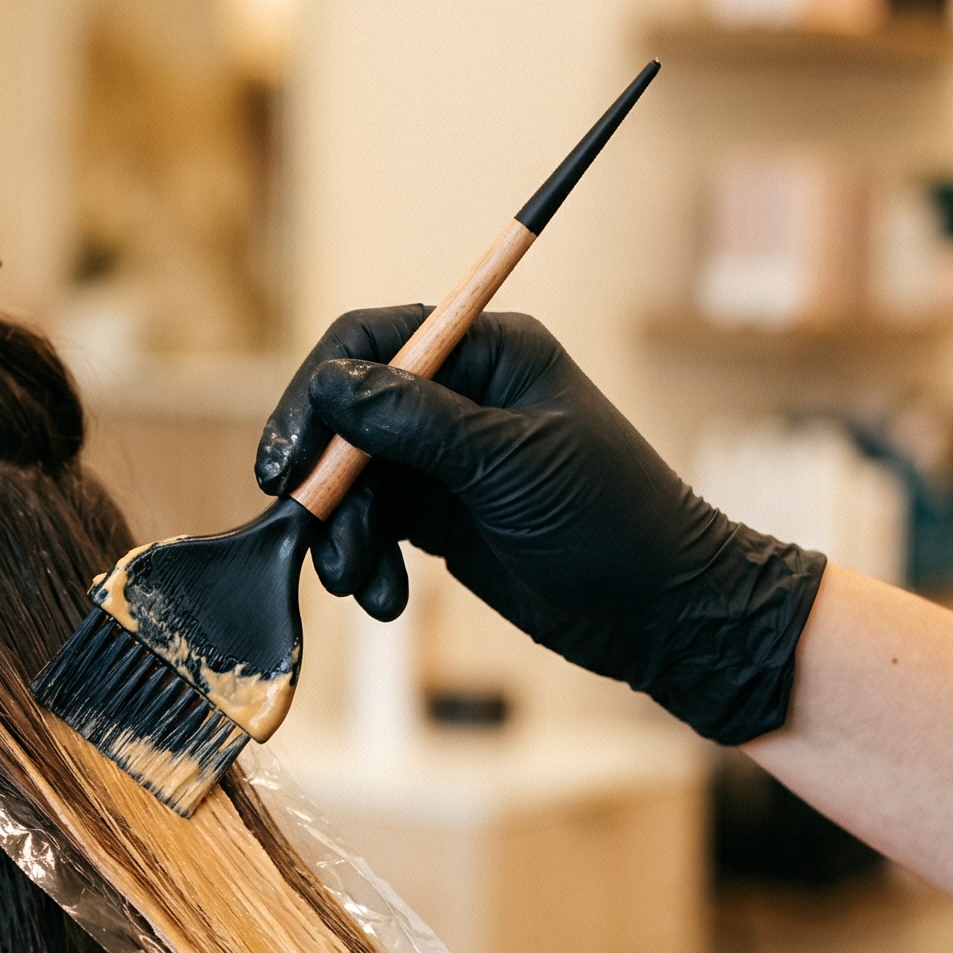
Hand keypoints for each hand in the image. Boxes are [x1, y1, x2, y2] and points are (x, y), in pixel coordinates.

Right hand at [254, 307, 825, 745]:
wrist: (661, 612)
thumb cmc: (610, 520)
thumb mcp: (509, 465)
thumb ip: (415, 422)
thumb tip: (330, 384)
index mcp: (488, 352)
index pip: (371, 340)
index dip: (319, 391)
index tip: (291, 458)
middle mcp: (459, 395)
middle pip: (347, 412)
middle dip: (324, 476)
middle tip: (301, 526)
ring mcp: (445, 457)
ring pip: (352, 477)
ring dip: (343, 532)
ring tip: (358, 582)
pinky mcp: (438, 515)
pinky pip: (372, 525)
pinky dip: (365, 562)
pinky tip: (384, 599)